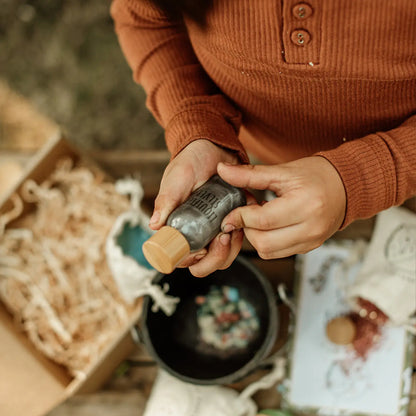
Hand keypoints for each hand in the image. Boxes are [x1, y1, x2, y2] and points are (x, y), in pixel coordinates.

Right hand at [149, 139, 243, 276]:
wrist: (212, 148)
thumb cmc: (188, 164)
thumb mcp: (175, 181)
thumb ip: (166, 201)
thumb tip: (154, 225)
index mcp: (178, 228)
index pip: (182, 258)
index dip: (191, 260)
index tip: (201, 250)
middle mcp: (196, 233)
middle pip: (205, 263)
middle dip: (214, 258)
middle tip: (220, 239)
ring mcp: (215, 229)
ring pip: (224, 256)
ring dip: (230, 249)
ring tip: (231, 229)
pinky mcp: (233, 221)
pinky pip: (240, 240)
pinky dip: (242, 235)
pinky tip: (241, 221)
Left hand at [218, 156, 345, 258]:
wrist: (346, 185)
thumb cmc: (316, 175)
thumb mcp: (283, 171)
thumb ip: (250, 174)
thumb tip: (222, 170)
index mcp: (306, 205)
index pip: (263, 220)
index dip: (240, 217)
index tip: (230, 212)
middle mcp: (311, 228)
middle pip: (263, 242)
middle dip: (247, 228)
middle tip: (246, 212)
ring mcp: (312, 241)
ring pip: (268, 252)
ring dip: (255, 237)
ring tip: (258, 218)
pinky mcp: (310, 247)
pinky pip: (279, 253)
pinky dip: (267, 242)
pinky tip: (269, 226)